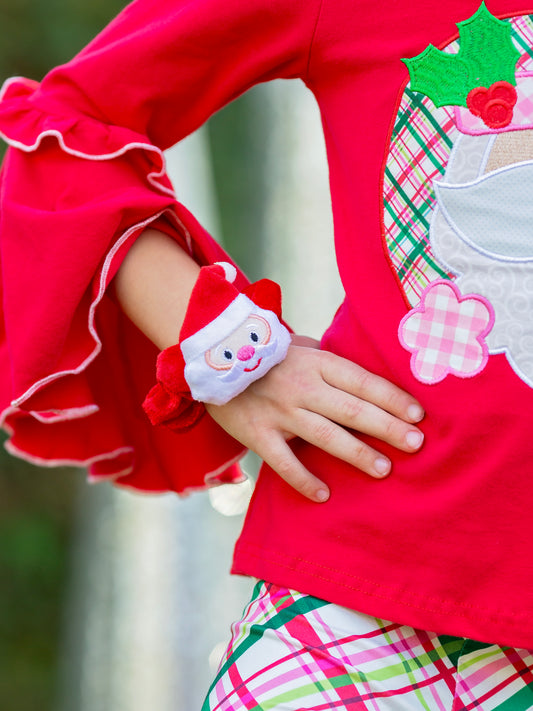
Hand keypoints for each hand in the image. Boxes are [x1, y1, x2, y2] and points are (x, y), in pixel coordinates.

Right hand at [205, 335, 424, 502]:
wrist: (214, 360)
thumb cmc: (268, 355)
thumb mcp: (301, 346)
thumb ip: (330, 361)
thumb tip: (365, 379)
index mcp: (317, 363)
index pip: (362, 381)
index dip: (392, 398)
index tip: (419, 414)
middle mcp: (302, 386)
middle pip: (352, 409)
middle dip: (387, 427)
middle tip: (416, 444)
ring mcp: (279, 411)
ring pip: (325, 435)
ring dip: (357, 453)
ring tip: (384, 470)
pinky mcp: (257, 433)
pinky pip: (283, 461)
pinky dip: (303, 479)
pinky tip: (324, 495)